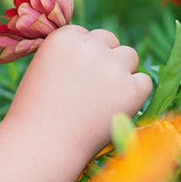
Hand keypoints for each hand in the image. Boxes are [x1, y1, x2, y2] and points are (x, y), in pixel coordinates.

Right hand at [6, 25, 152, 159]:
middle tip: (93, 90)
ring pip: (130, 56)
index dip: (84, 57)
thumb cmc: (35, 115)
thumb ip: (68, 58)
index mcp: (65, 37)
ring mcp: (113, 67)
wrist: (43, 145)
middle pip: (110, 41)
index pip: (87, 36)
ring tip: (104, 100)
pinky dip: (135, 95)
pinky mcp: (132, 89)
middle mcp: (91, 46)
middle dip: (105, 60)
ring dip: (122, 73)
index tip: (77, 78)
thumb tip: (97, 54)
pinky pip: (144, 82)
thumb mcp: (42, 72)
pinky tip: (116, 110)